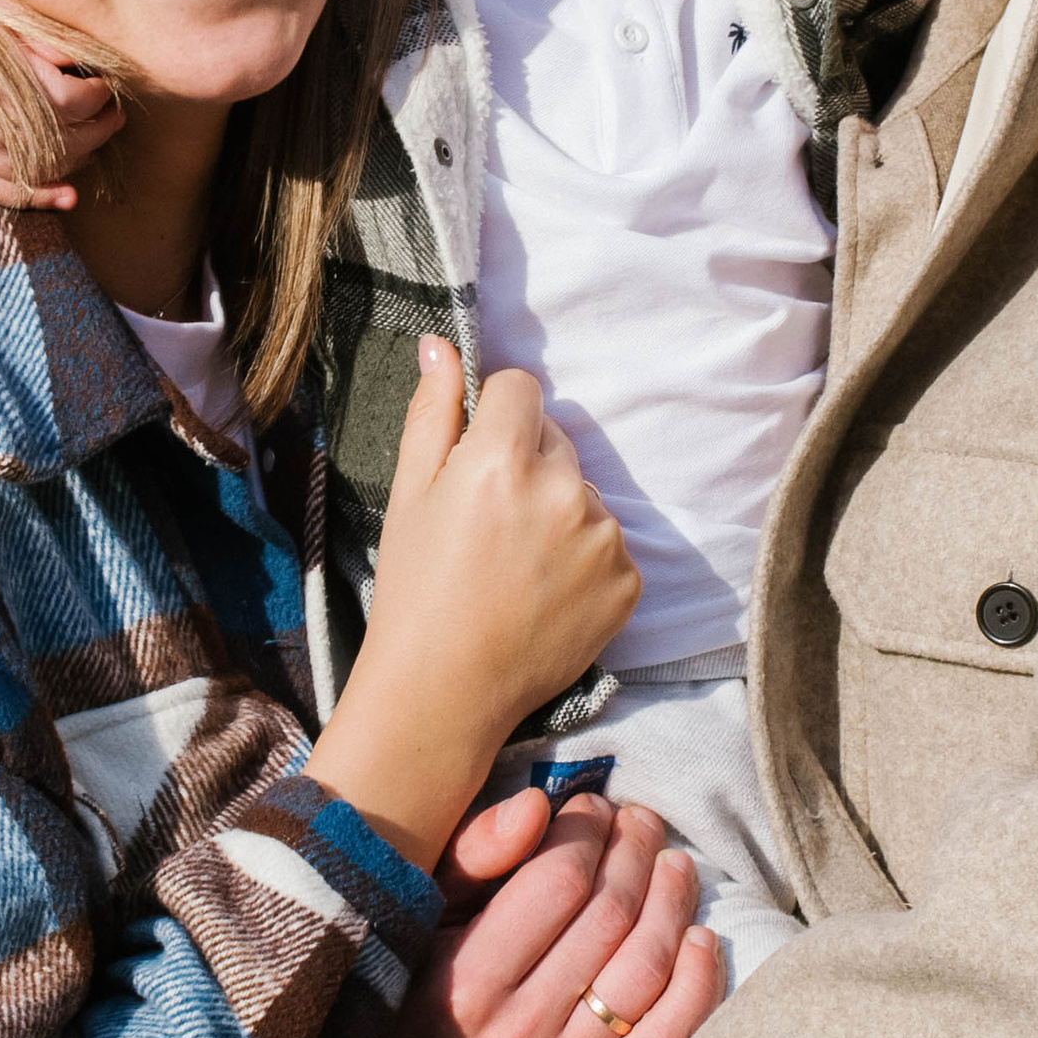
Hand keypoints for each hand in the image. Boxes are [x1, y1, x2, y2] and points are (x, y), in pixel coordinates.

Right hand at [0, 4, 123, 209]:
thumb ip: (32, 30)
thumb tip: (74, 59)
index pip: (71, 100)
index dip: (99, 96)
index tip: (107, 85)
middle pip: (62, 142)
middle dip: (97, 131)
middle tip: (114, 117)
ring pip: (35, 171)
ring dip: (75, 163)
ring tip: (96, 145)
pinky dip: (35, 196)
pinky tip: (65, 195)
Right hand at [309, 345, 640, 871]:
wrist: (445, 691)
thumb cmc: (415, 591)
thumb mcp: (409, 495)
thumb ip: (433, 413)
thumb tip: (443, 346)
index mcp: (503, 459)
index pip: (521, 389)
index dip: (494, 419)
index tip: (476, 460)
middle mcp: (565, 489)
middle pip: (556, 441)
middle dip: (528, 466)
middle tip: (489, 526)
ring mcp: (603, 538)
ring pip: (585, 493)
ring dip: (560, 513)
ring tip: (515, 567)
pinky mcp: (628, 581)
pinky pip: (609, 544)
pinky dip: (584, 560)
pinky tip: (544, 593)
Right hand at [345, 792, 722, 1037]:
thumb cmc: (406, 1013)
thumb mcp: (414, 931)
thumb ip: (471, 860)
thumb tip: (538, 805)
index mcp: (465, 981)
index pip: (557, 883)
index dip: (588, 831)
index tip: (594, 807)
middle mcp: (518, 1032)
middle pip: (610, 918)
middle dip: (637, 852)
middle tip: (643, 822)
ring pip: (645, 971)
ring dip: (674, 903)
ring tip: (675, 865)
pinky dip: (698, 986)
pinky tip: (702, 940)